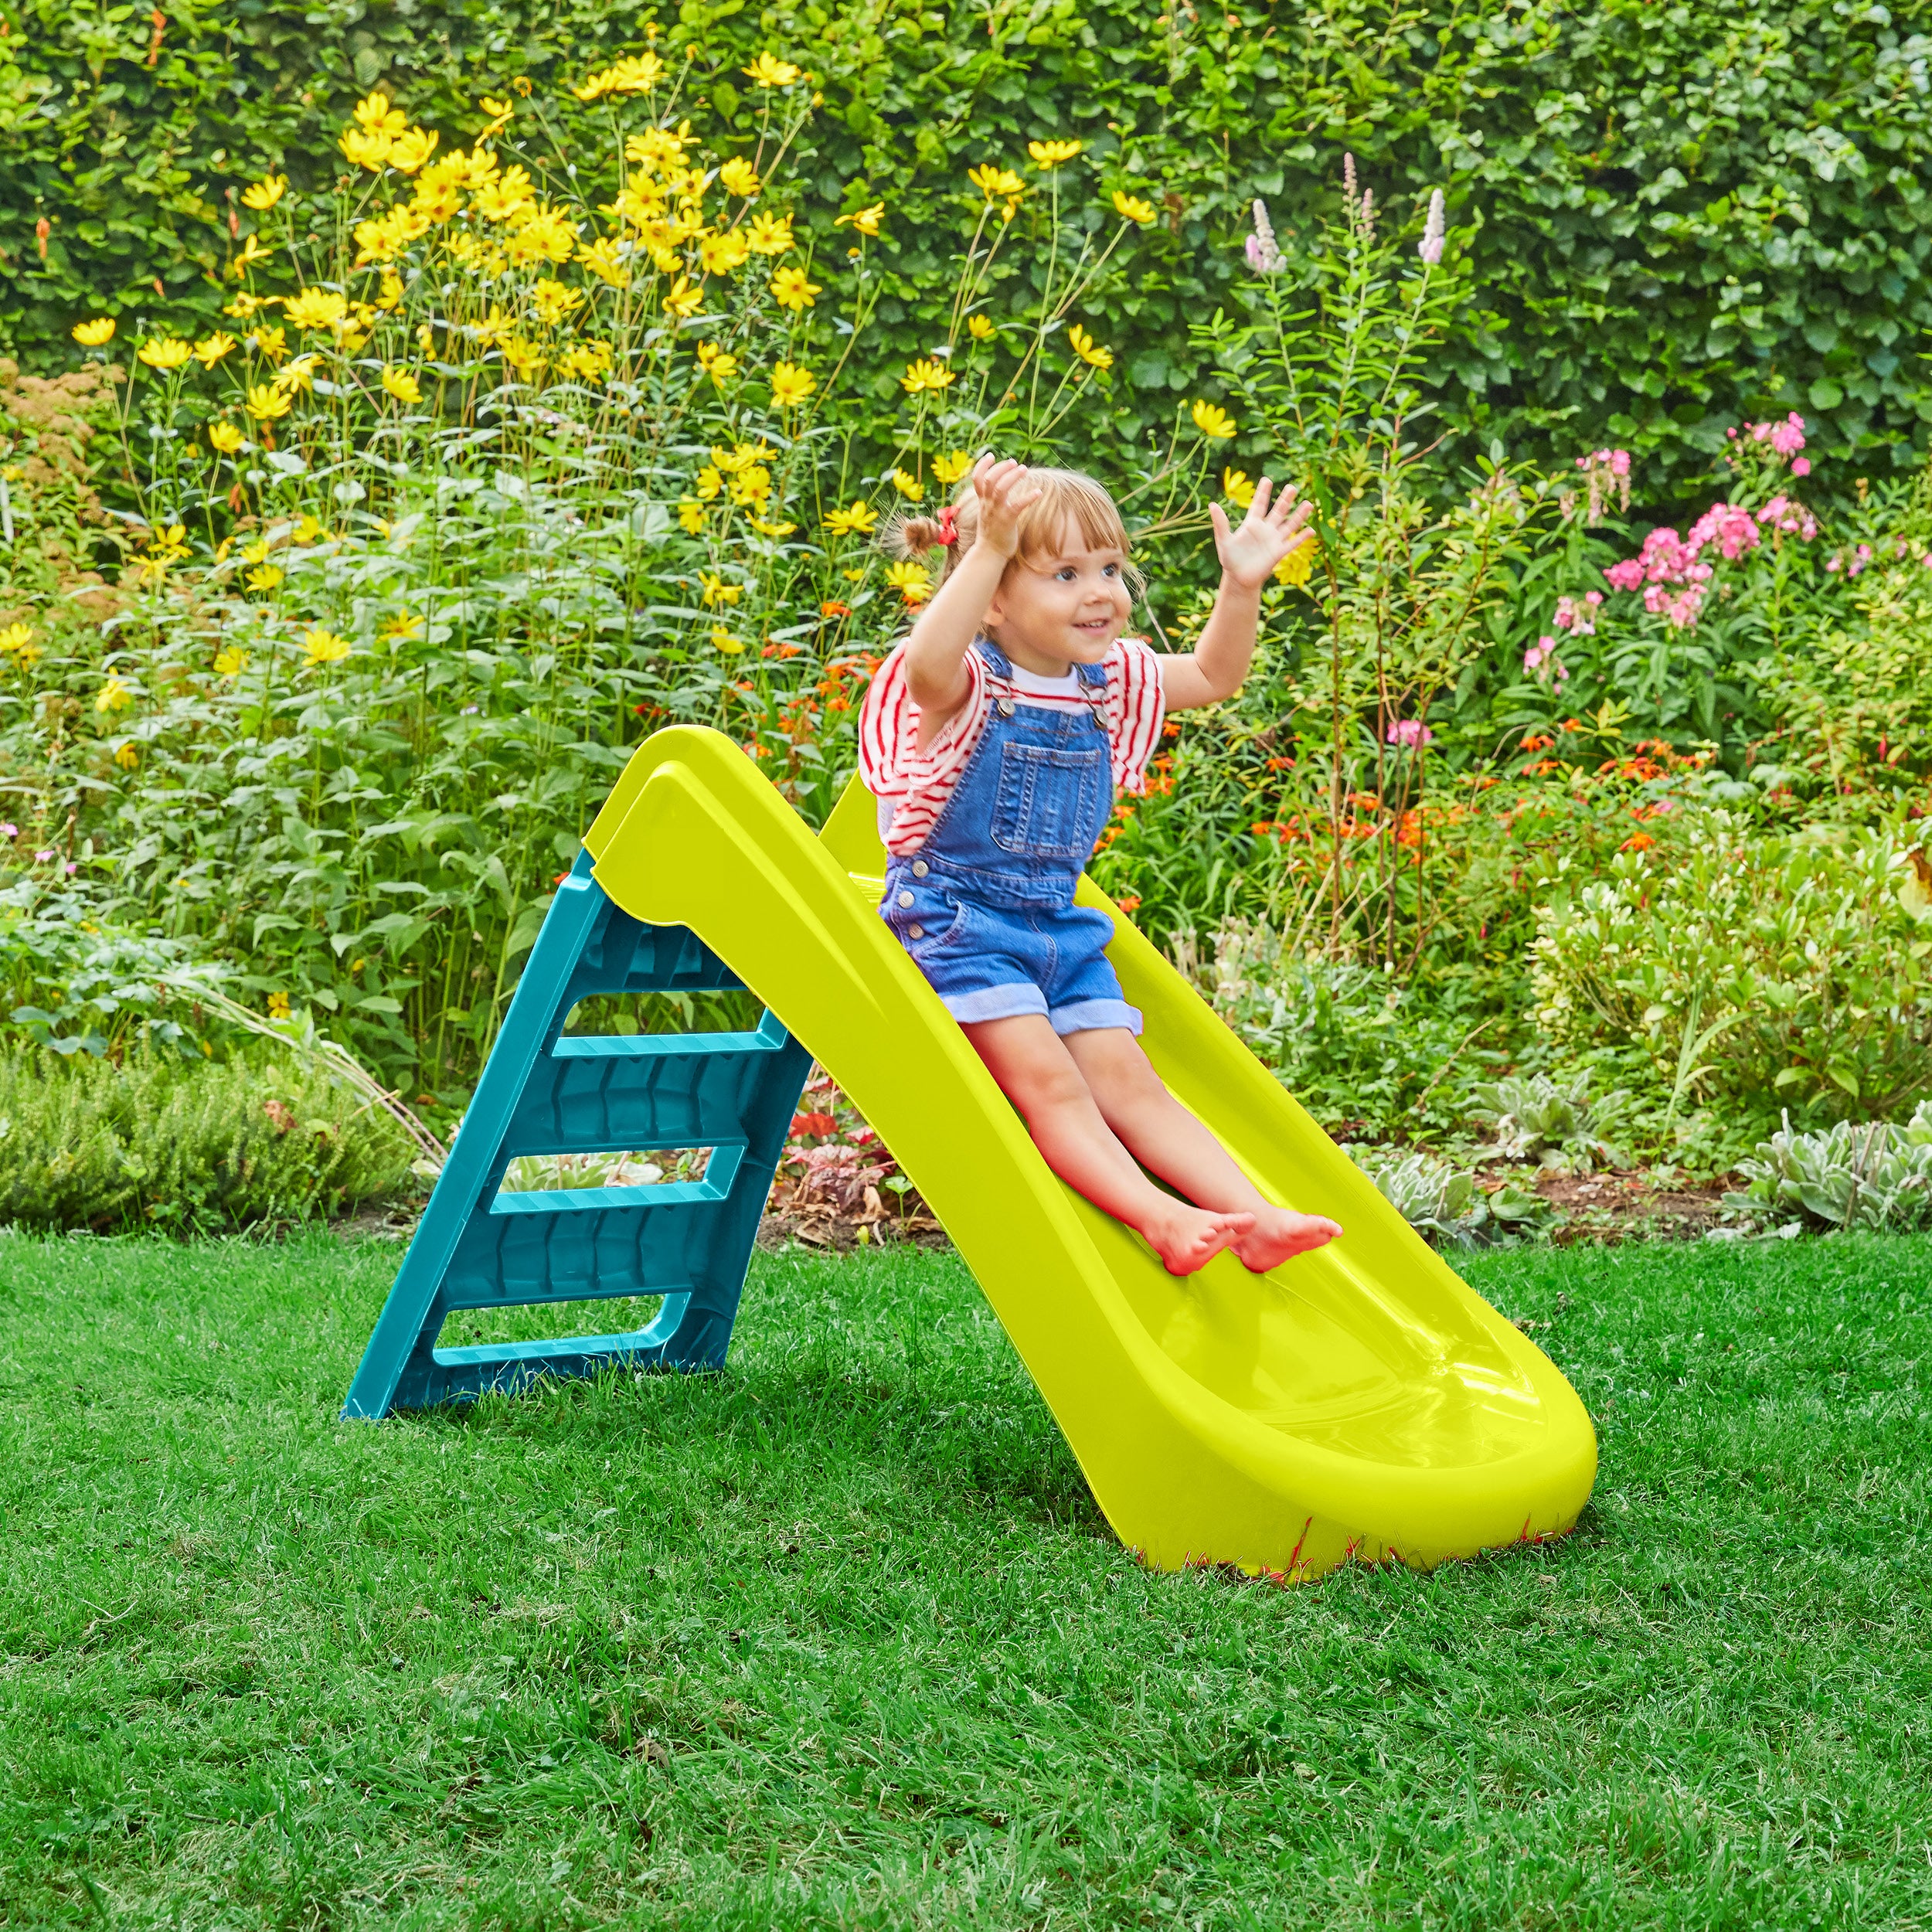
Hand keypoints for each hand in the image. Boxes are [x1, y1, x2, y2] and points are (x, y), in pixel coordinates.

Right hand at [969, 453, 1043, 558]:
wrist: (989, 554)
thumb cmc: (992, 534)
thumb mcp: (987, 514)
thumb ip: (990, 501)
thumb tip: (997, 491)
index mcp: (983, 502)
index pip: (977, 479)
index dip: (982, 465)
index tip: (991, 455)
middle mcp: (988, 505)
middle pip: (989, 480)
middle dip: (1001, 468)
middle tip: (1014, 463)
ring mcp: (996, 512)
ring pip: (1001, 488)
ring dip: (1013, 476)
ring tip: (1024, 470)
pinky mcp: (1007, 521)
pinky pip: (1017, 505)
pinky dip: (1028, 497)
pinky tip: (1038, 492)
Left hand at [1209, 477, 1312, 591]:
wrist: (1238, 579)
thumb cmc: (1230, 560)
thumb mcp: (1224, 541)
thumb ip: (1220, 523)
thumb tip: (1212, 505)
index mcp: (1252, 524)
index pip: (1259, 505)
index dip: (1262, 493)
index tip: (1267, 479)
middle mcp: (1265, 529)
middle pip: (1278, 511)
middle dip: (1285, 500)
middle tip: (1292, 487)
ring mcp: (1273, 540)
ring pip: (1289, 525)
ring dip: (1299, 515)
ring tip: (1309, 504)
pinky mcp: (1279, 553)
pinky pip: (1292, 544)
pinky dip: (1301, 538)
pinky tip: (1311, 530)